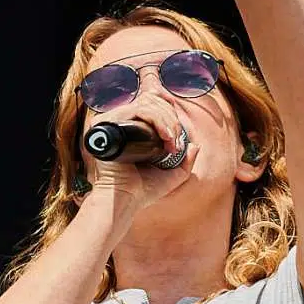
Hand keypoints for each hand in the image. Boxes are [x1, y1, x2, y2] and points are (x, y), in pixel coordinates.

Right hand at [81, 94, 197, 210]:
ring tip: (171, 141)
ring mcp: (113, 123)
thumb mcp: (171, 176)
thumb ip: (185, 162)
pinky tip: (165, 136)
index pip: (152, 106)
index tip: (177, 137)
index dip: (170, 114)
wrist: (125, 201)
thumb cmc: (142, 191)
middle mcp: (121, 124)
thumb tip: (195, 144)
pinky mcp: (108, 125)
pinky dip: (156, 119)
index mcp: (132, 131)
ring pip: (147, 105)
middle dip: (171, 119)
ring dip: (166, 120)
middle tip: (176, 142)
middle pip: (151, 102)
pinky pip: (137, 110)